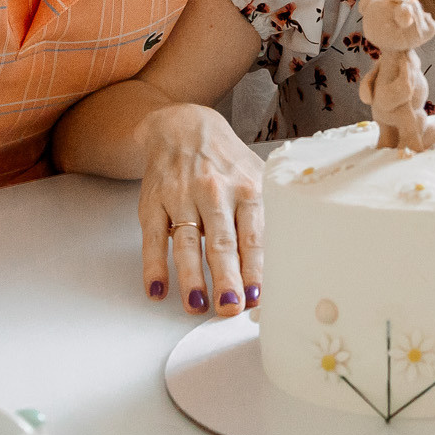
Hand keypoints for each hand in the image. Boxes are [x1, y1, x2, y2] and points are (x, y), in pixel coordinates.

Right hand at [139, 102, 263, 315]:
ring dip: (191, 276)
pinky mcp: (153, 202)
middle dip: (226, 277)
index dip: (255, 268)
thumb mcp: (255, 176)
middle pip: (222, 242)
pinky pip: (152, 237)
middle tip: (230, 308)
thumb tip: (281, 263)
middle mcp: (215, 192)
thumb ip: (265, 216)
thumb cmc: (226, 161)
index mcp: (247, 188)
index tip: (257, 297)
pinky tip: (157, 289)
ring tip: (197, 305)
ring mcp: (181, 197)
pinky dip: (153, 265)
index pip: (254, 236)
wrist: (183, 125)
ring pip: (186, 242)